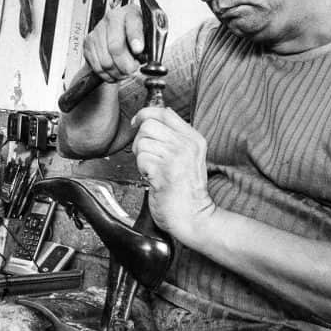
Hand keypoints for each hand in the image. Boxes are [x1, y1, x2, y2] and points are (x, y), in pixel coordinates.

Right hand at [82, 2, 145, 82]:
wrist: (121, 32)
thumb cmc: (137, 34)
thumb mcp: (149, 35)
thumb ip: (149, 44)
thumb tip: (144, 57)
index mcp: (130, 13)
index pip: (132, 24)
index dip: (135, 38)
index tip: (138, 50)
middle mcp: (111, 18)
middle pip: (115, 47)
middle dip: (126, 65)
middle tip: (132, 69)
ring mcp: (98, 30)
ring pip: (105, 61)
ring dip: (117, 72)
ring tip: (124, 72)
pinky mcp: (88, 43)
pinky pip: (97, 66)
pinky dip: (107, 74)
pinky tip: (114, 72)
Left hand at [131, 107, 215, 241]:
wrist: (194, 217)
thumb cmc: (186, 191)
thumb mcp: (189, 156)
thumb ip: (176, 135)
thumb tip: (160, 113)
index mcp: (193, 139)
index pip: (164, 112)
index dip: (145, 114)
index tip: (137, 123)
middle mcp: (186, 145)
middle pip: (148, 124)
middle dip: (140, 139)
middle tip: (147, 155)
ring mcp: (176, 157)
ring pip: (142, 142)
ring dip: (141, 157)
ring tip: (152, 169)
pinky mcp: (164, 171)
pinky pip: (141, 159)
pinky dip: (142, 169)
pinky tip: (152, 178)